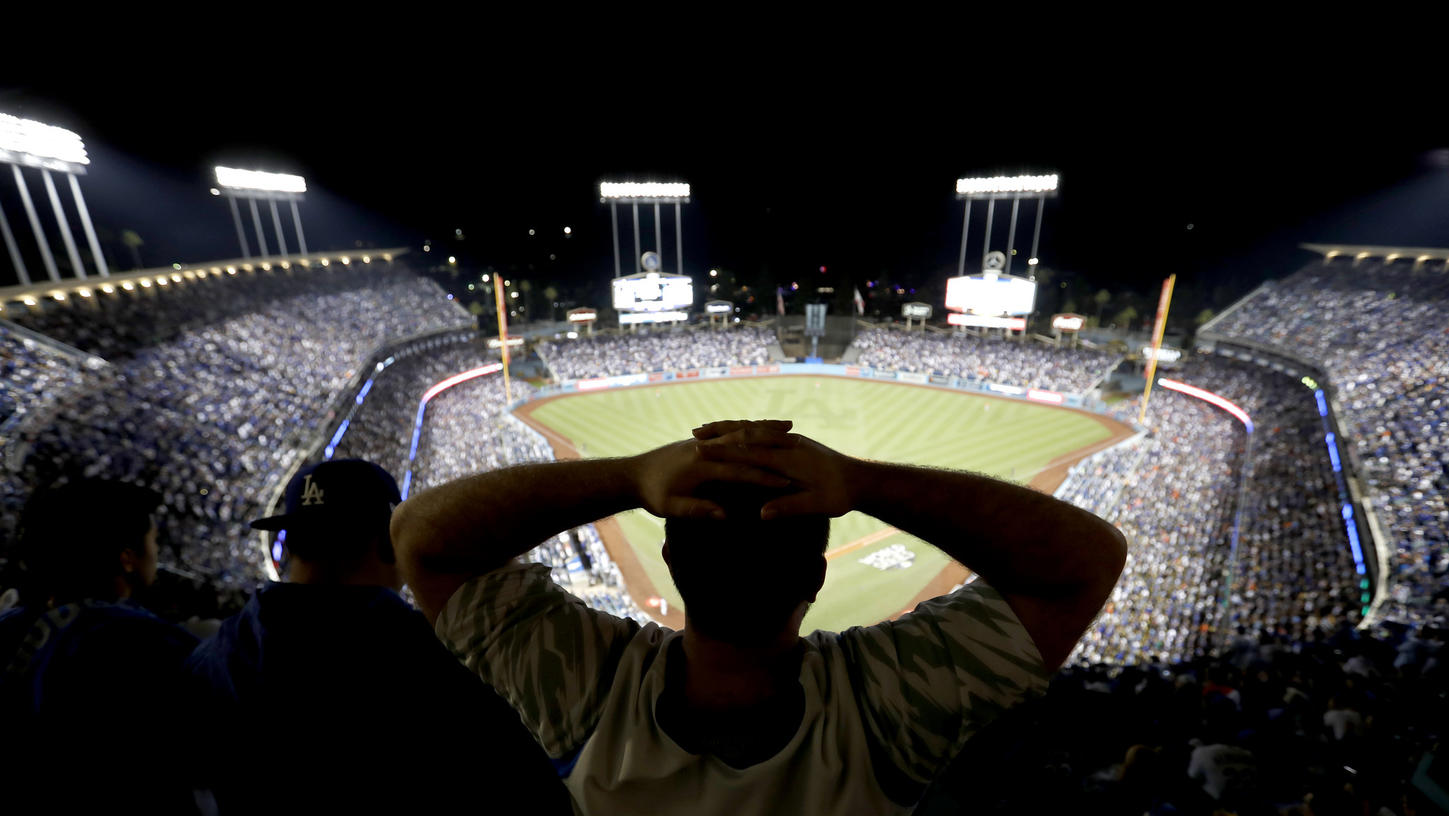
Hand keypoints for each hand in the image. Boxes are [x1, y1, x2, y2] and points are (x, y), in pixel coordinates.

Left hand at [630, 437, 790, 519]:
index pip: (739, 471)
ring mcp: (704, 441)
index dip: (763, 477)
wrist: (632, 474)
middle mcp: (705, 448)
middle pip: (744, 443)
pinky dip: (750, 427)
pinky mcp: (702, 441)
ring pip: (740, 431)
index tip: (787, 483)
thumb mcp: (671, 507)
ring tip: (789, 426)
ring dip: (764, 427)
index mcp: (700, 465)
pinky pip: (731, 431)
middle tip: (801, 444)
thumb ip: (697, 510)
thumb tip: (723, 515)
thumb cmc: (652, 495)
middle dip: (772, 443)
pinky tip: (764, 426)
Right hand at [694, 423, 858, 518]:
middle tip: (693, 436)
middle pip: (746, 435)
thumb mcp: (816, 505)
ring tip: (704, 430)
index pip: (749, 452)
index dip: (723, 452)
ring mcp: (790, 440)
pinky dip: (744, 430)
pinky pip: (762, 431)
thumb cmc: (839, 495)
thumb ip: (789, 507)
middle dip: (719, 435)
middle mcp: (787, 444)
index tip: (699, 452)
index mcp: (789, 459)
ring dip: (728, 429)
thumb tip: (762, 513)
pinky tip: (733, 433)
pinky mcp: (793, 441)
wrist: (860, 478)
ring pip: (753, 429)